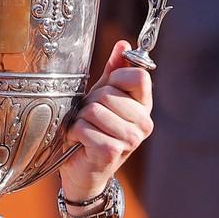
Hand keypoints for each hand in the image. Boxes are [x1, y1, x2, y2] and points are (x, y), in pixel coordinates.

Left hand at [59, 41, 152, 200]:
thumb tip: (124, 45)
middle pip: (109, 92)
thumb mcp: (103, 98)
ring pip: (94, 110)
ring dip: (80, 120)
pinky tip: (79, 143)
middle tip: (89, 118)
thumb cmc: (93, 132)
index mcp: (144, 106)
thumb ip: (114, 71)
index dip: (115, 79)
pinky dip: (74, 133)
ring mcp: (130, 139)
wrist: (83, 172)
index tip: (105, 92)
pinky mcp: (112, 152)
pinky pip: (84, 128)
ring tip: (84, 131)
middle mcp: (143, 123)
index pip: (138, 76)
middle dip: (90, 103)